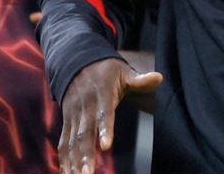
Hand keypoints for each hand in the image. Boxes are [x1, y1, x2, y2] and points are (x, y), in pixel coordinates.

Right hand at [59, 58, 161, 173]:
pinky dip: (64, 158)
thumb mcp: (124, 71)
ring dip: (74, 160)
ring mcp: (74, 115)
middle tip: (88, 173)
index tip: (106, 145)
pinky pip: (64, 142)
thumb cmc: (106, 70)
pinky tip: (67, 173)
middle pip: (85, 132)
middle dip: (86, 154)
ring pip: (72, 140)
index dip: (105, 129)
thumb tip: (159, 77)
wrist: (77, 61)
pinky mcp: (67, 121)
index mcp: (102, 94)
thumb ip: (140, 79)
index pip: (104, 113)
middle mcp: (86, 107)